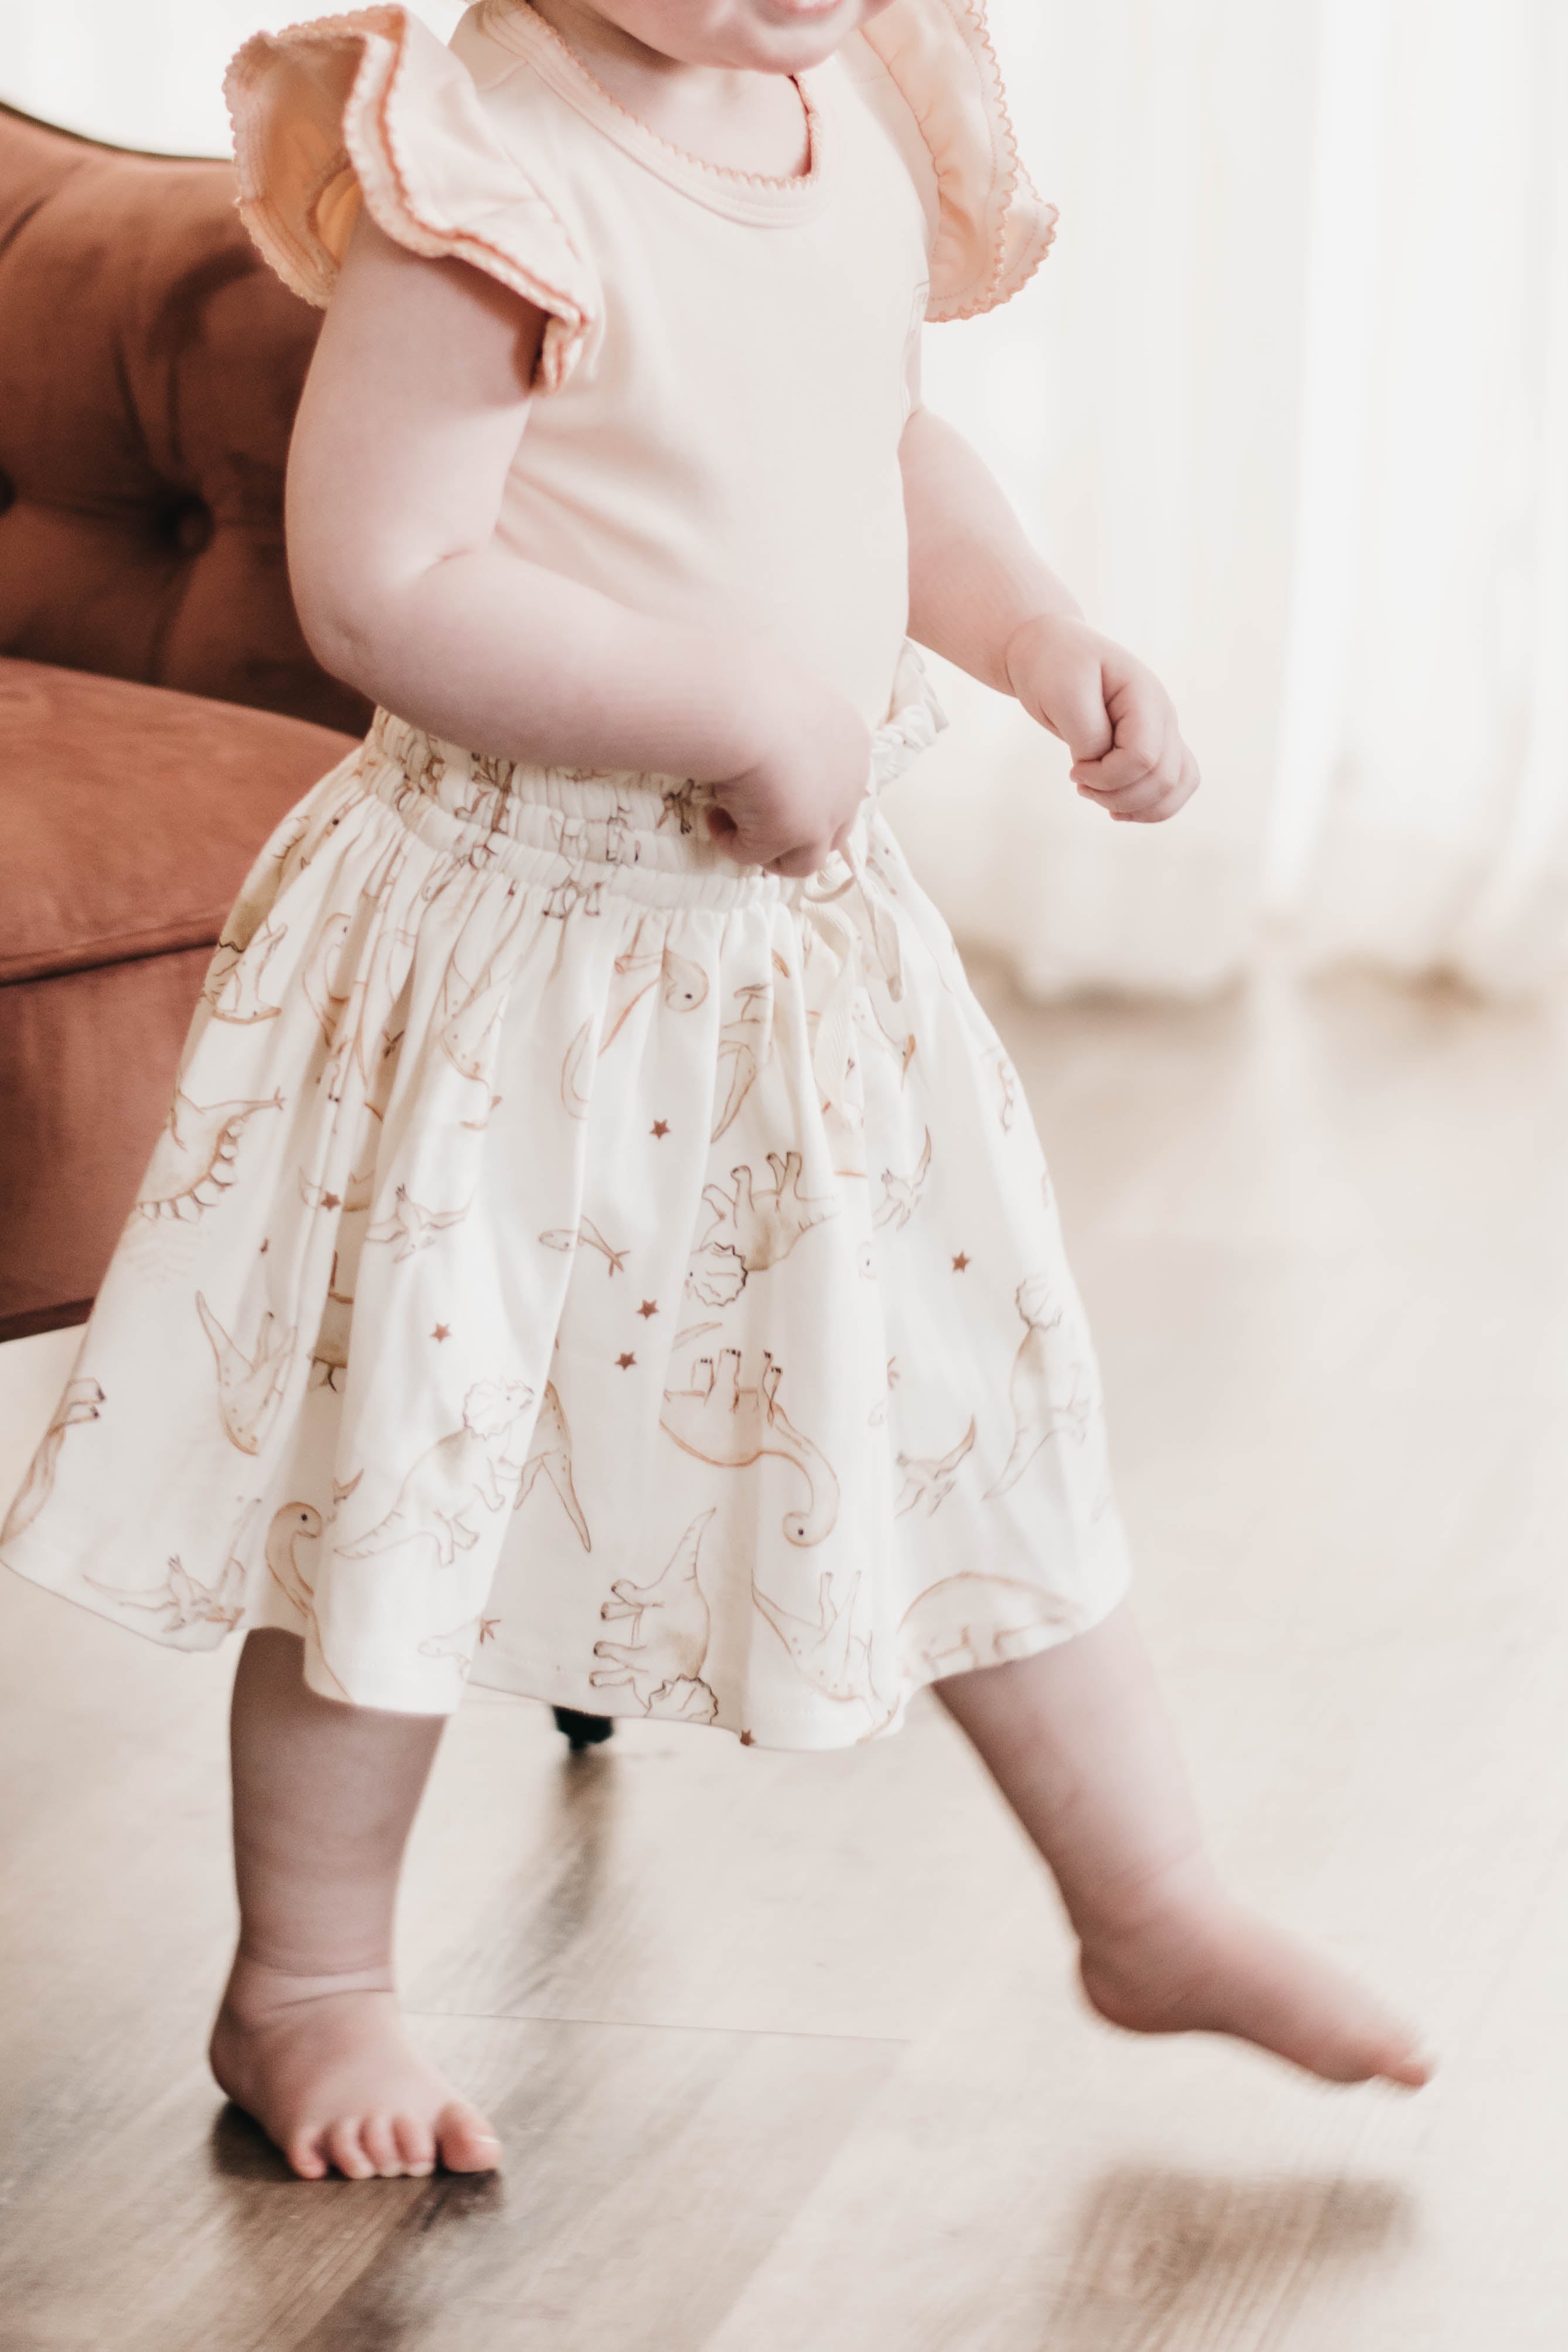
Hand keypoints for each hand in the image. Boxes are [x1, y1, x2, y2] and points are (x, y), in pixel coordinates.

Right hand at [706, 660, 872, 876]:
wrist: (739, 704)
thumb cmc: (748, 686)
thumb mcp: (780, 702)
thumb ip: (785, 729)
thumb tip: (760, 744)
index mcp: (850, 742)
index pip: (839, 786)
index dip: (804, 797)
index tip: (767, 788)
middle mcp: (850, 783)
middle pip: (833, 830)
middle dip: (794, 833)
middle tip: (755, 820)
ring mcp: (828, 813)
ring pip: (807, 859)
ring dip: (770, 852)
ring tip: (735, 828)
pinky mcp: (797, 834)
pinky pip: (758, 856)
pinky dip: (734, 843)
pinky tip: (714, 816)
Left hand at [1004, 612, 1199, 823]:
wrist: (1049, 652)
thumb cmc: (1053, 667)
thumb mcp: (1062, 693)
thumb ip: (1087, 733)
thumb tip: (1101, 765)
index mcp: (1144, 695)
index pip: (1143, 757)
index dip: (1107, 776)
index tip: (1073, 770)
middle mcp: (1162, 714)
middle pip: (1163, 778)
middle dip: (1117, 795)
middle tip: (1079, 784)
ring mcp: (1161, 731)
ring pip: (1176, 787)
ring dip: (1135, 807)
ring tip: (1095, 796)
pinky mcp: (1152, 746)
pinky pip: (1173, 786)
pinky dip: (1149, 807)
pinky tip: (1117, 809)